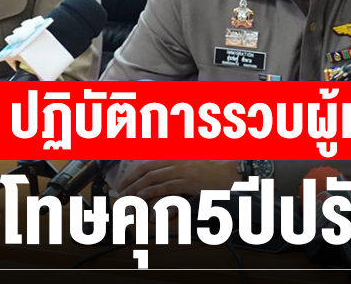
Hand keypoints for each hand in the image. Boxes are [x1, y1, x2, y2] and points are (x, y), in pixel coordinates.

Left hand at [116, 160, 241, 204]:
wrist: (229, 172)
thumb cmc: (212, 170)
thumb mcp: (191, 163)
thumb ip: (175, 165)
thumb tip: (158, 174)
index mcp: (176, 155)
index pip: (149, 161)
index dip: (134, 171)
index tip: (125, 180)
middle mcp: (177, 160)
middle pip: (148, 168)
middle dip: (131, 179)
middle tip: (121, 190)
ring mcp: (183, 170)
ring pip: (154, 177)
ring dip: (138, 187)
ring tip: (127, 195)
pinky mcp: (188, 182)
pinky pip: (166, 186)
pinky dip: (152, 191)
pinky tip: (143, 195)